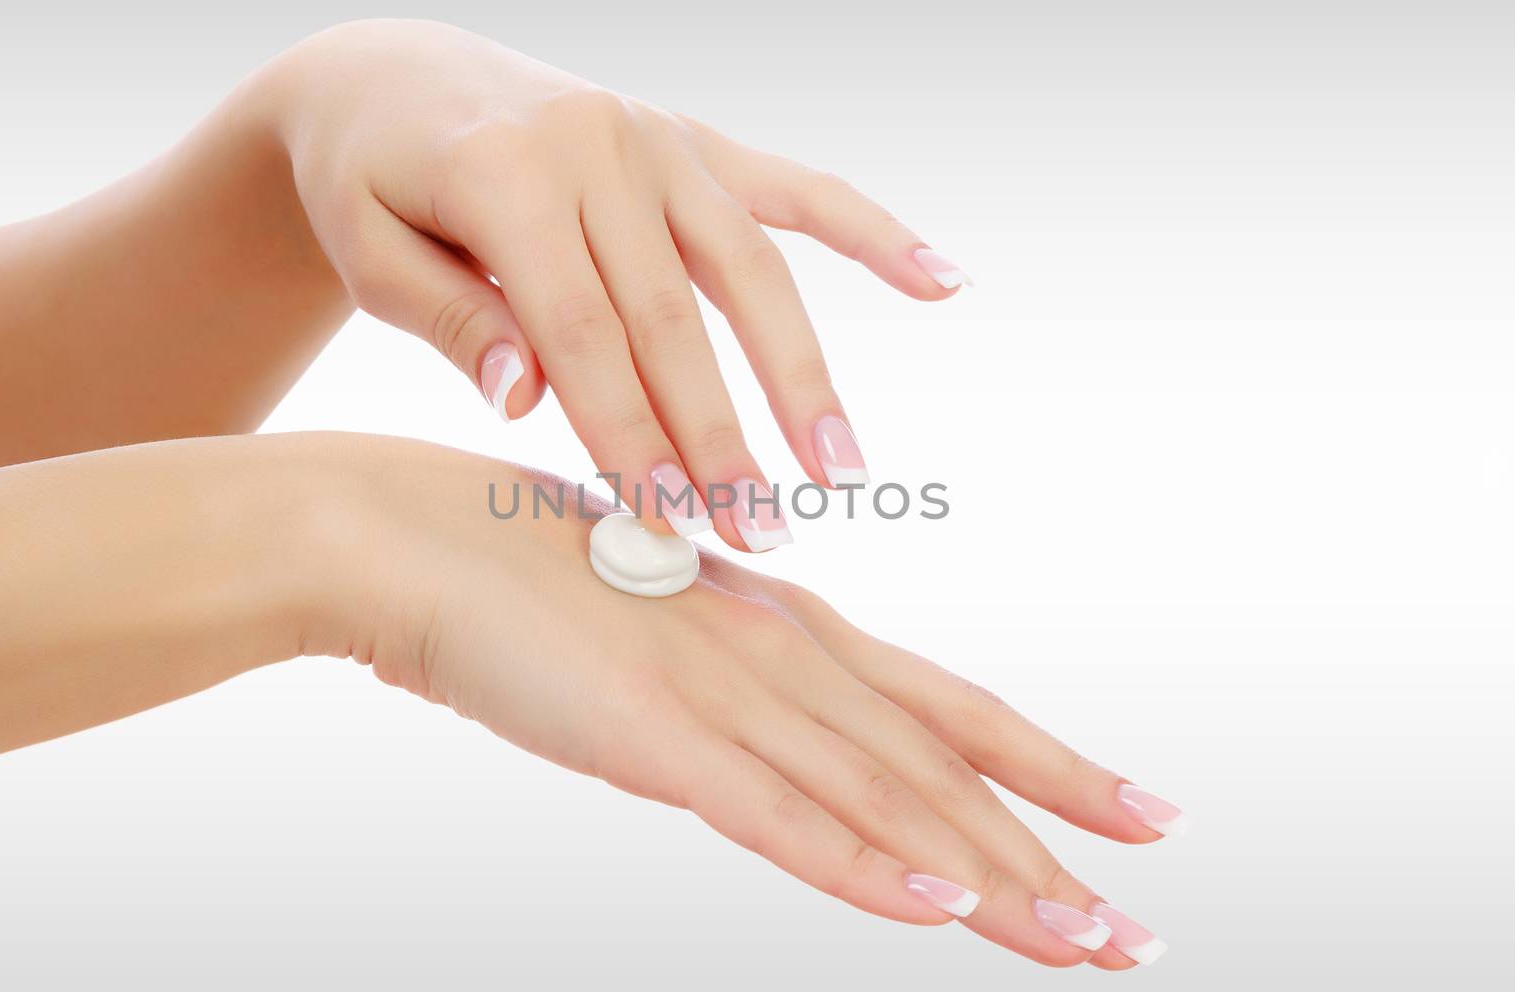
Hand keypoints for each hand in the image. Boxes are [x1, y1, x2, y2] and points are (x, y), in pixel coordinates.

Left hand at [264, 19, 971, 549]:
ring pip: (750, 268)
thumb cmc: (370, 182)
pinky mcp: (693, 140)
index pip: (582, 334)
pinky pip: (796, 187)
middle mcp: (599, 146)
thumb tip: (532, 398)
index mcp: (507, 174)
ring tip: (840, 464)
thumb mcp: (370, 251)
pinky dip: (871, 232)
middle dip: (719, 435)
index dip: (627, 435)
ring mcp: (657, 138)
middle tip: (761, 533)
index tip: (669, 524)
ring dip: (801, 370)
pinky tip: (943, 280)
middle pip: (674, 317)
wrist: (393, 78)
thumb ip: (450, 321)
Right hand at [311, 436, 1176, 968]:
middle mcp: (781, 656)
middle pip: (944, 765)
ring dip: (992, 881)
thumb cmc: (517, 575)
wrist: (409, 534)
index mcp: (784, 627)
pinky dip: (865, 866)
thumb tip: (769, 733)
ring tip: (1087, 943)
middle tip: (1143, 922)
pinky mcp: (652, 736)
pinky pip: (777, 817)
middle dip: (1054, 847)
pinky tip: (936, 910)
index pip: (948, 709)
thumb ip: (721, 682)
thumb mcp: (653, 631)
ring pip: (887, 800)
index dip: (1049, 766)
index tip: (1135, 811)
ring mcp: (722, 694)